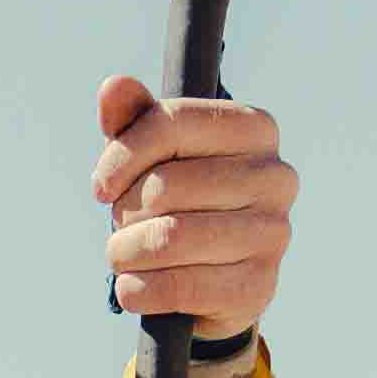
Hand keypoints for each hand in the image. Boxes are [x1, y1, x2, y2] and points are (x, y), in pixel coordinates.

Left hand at [92, 77, 296, 336]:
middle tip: (122, 226)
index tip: (101, 188)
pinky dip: (139, 290)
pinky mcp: (259, 286)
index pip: (172, 124)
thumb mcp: (154, 157)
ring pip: (169, 238)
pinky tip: (132, 287)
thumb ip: (133, 119)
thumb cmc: (180, 204)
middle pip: (165, 186)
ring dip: (125, 253)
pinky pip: (180, 287)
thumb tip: (112, 86)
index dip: (121, 157)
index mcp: (255, 129)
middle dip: (124, 212)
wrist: (214, 282)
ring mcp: (273, 233)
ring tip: (123, 256)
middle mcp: (275, 176)